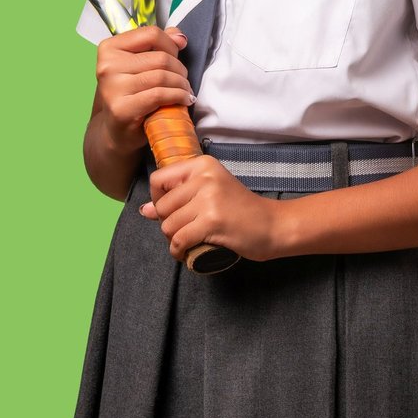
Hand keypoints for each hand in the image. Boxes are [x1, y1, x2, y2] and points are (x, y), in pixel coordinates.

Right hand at [95, 26, 192, 152]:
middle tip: (183, 80)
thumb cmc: (132, 94)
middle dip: (180, 69)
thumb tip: (179, 37)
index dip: (170, 45)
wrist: (116, 130)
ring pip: (162, 76)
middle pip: (160, 57)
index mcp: (109, 48)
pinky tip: (184, 100)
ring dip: (182, 84)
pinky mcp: (121, 108)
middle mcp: (107, 66)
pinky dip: (178, 96)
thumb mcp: (142, 65)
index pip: (150, 34)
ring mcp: (112, 87)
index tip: (176, 56)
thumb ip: (159, 45)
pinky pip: (160, 94)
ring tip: (185, 91)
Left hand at [144, 155, 279, 261]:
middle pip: (162, 206)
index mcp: (203, 165)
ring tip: (190, 240)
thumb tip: (144, 210)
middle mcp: (205, 177)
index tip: (174, 210)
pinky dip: (178, 251)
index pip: (159, 180)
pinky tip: (186, 252)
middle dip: (168, 223)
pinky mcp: (212, 221)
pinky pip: (178, 240)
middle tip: (186, 229)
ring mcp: (209, 199)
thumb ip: (178, 198)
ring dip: (174, 239)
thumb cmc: (242, 210)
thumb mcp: (210, 194)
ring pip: (168, 226)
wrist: (273, 225)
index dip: (158, 199)